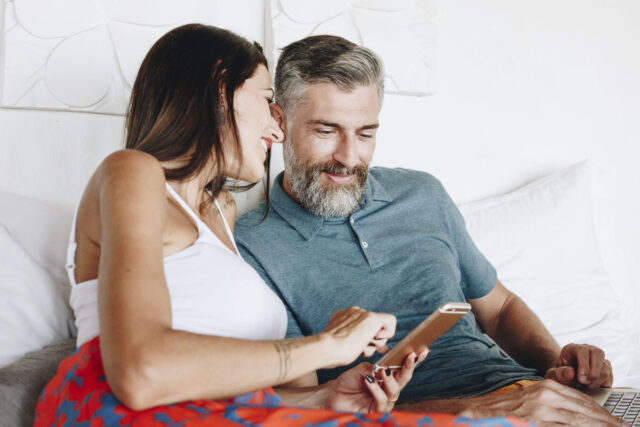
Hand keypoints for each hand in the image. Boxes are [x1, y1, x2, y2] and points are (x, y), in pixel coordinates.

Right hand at [322, 307, 396, 367]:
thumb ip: (358, 342)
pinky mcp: (372, 318)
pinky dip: (388, 333)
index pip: (363, 324)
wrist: (326, 348)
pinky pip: (390, 321)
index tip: (364, 346)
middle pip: (372, 327)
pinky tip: (374, 339)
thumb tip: (375, 348)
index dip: (367, 336)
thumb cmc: (332, 352)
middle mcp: (354, 311)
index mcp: (343, 316)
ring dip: (374, 342)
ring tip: (360, 346)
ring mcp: (363, 313)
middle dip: (371, 341)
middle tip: (361, 348)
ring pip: (380, 327)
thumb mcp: (344, 344)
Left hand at [324, 350, 428, 412]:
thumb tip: (385, 367)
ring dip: (390, 378)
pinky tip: (370, 381)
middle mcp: (389, 389)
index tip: (423, 349)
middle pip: (404, 379)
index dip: (414, 360)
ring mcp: (384, 401)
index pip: (404, 368)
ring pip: (395, 390)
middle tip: (411, 356)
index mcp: (388, 377)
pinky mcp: (376, 410)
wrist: (333, 393)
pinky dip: (376, 389)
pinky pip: (382, 401)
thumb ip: (376, 367)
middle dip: (409, 367)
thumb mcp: (363, 369)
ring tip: (383, 370)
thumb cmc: (349, 380)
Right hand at [461, 379, 625, 425]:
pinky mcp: (537, 422)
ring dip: (598, 426)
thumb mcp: (532, 401)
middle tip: (623, 426)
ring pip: (579, 421)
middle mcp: (547, 396)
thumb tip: (574, 416)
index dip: (601, 413)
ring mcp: (543, 411)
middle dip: (606, 421)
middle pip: (585, 411)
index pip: (582, 401)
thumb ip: (553, 406)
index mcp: (547, 388)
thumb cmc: (505, 410)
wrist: (478, 413)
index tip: (616, 421)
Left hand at [545, 343, 612, 387]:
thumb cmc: (559, 376)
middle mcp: (588, 350)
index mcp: (573, 348)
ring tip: (585, 385)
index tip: (581, 379)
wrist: (566, 380)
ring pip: (605, 367)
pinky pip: (610, 376)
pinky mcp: (606, 369)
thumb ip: (559, 374)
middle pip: (598, 353)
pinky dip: (602, 384)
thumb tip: (571, 372)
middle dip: (592, 372)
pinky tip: (592, 386)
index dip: (584, 365)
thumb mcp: (553, 375)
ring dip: (597, 380)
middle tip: (584, 383)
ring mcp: (598, 358)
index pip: (582, 351)